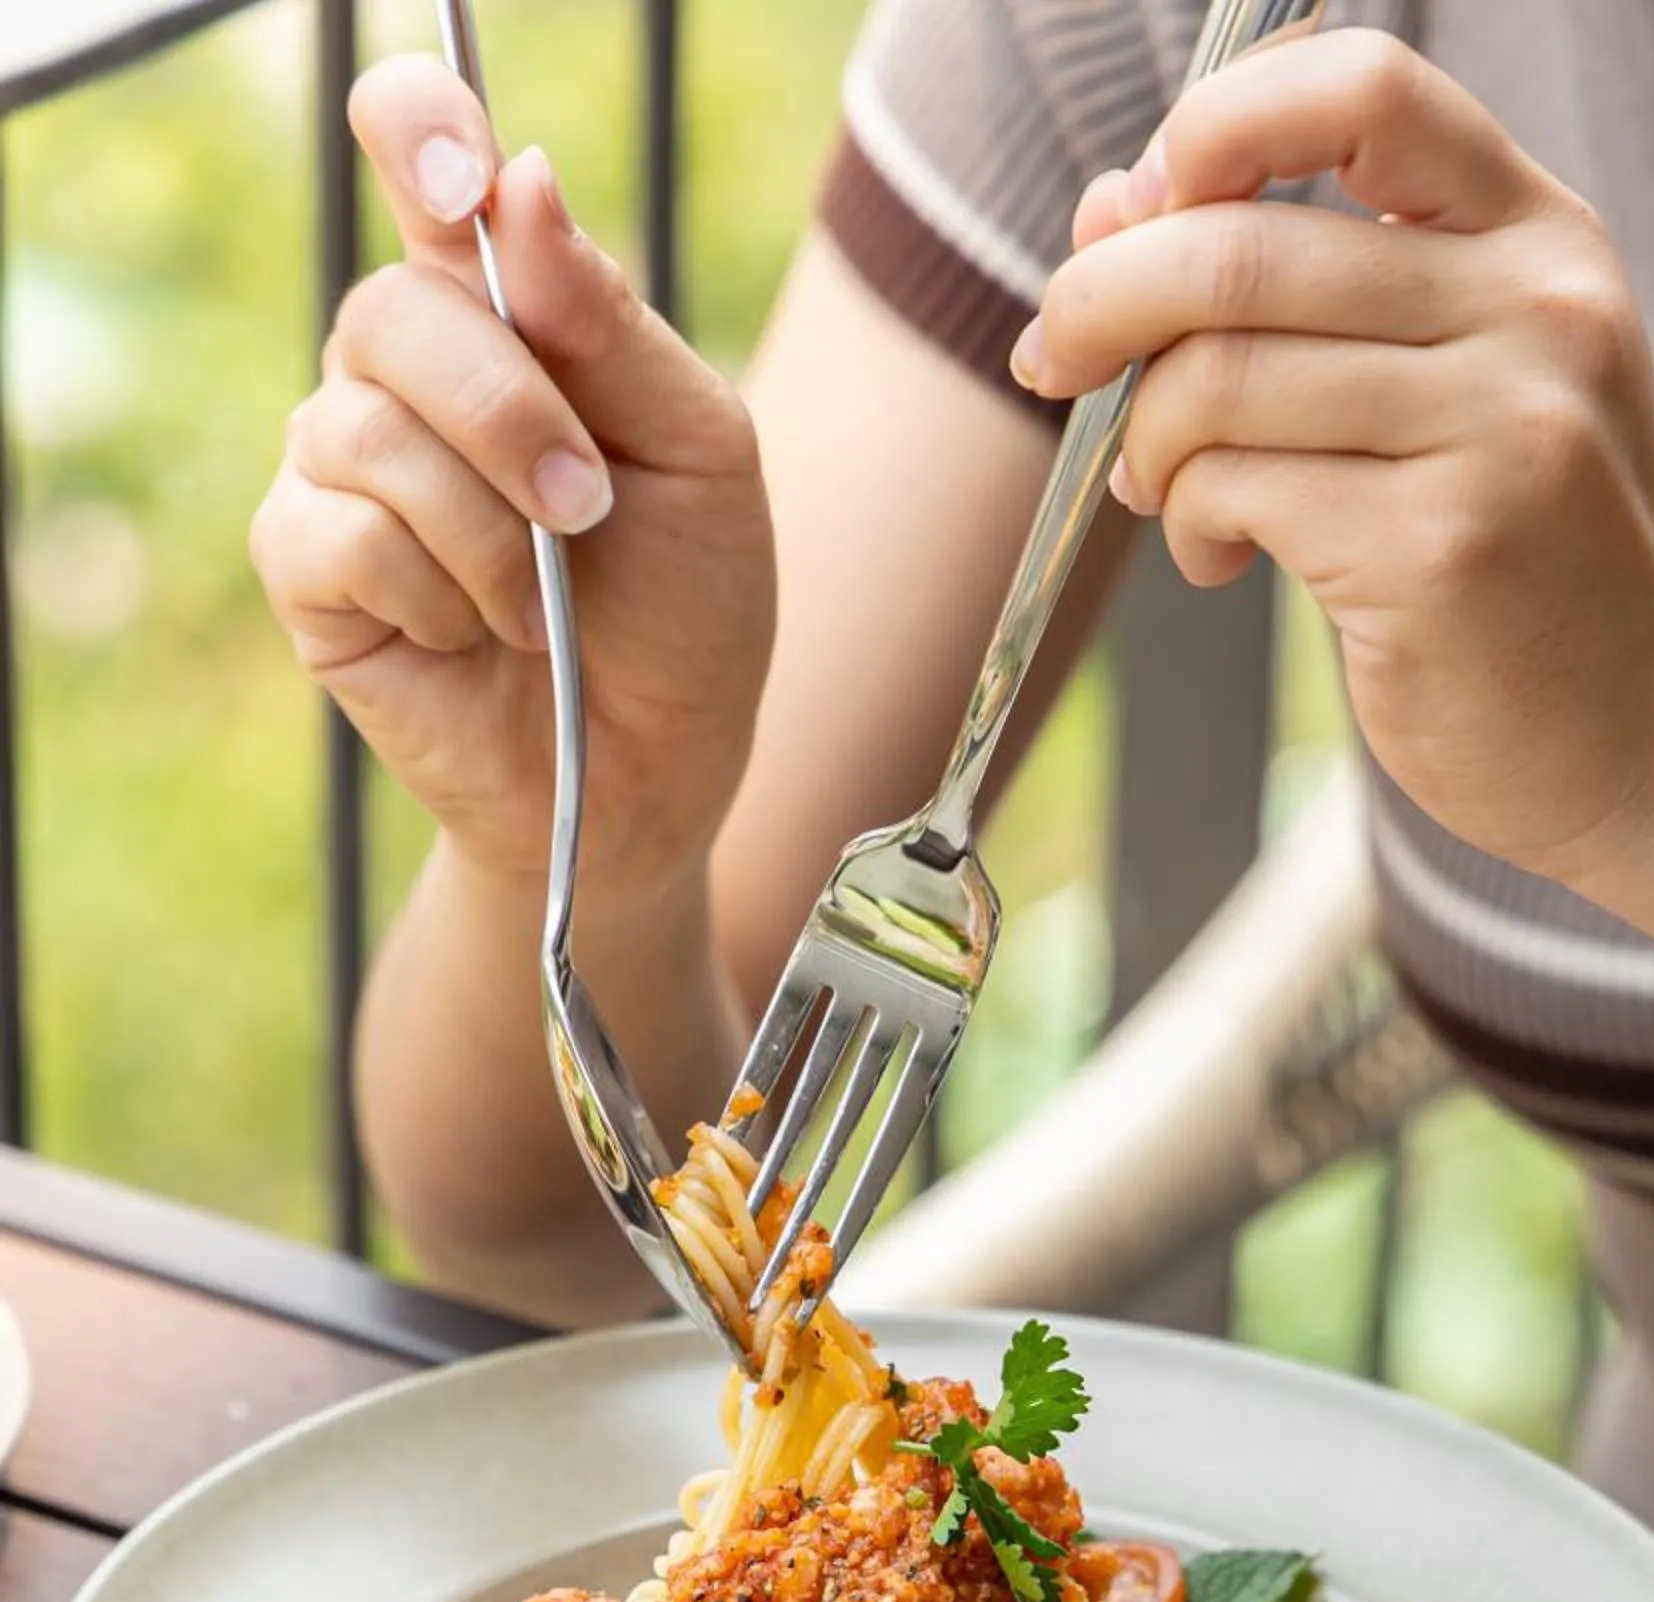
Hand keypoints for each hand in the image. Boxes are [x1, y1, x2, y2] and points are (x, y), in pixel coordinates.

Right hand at [250, 56, 774, 904]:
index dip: (418, 128)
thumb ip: (612, 323)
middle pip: (395, 306)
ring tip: (548, 601)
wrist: (657, 773)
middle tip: (590, 505)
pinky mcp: (306, 571)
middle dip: (509, 411)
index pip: (423, 158)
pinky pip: (341, 534)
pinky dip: (436, 590)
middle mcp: (402, 370)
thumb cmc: (685, 609)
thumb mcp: (699, 452)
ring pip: (364, 425)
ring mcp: (340, 467)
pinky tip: (478, 636)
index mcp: (501, 309)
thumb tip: (522, 181)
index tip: (456, 169)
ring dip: (487, 523)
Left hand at [1014, 31, 1653, 905]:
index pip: (1360, 89)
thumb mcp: (1460, 384)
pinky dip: (1189, 521)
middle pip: (1239, 250)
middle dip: (1100, 303)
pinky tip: (1222, 557)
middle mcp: (1536, 313)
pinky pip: (1233, 490)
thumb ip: (1304, 289)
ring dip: (1146, 442)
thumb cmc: (1533, 561)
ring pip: (1215, 378)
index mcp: (1542, 238)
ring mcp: (1499, 431)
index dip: (1216, 130)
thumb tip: (1108, 210)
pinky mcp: (1440, 551)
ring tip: (1168, 492)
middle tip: (1058, 361)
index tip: (1147, 207)